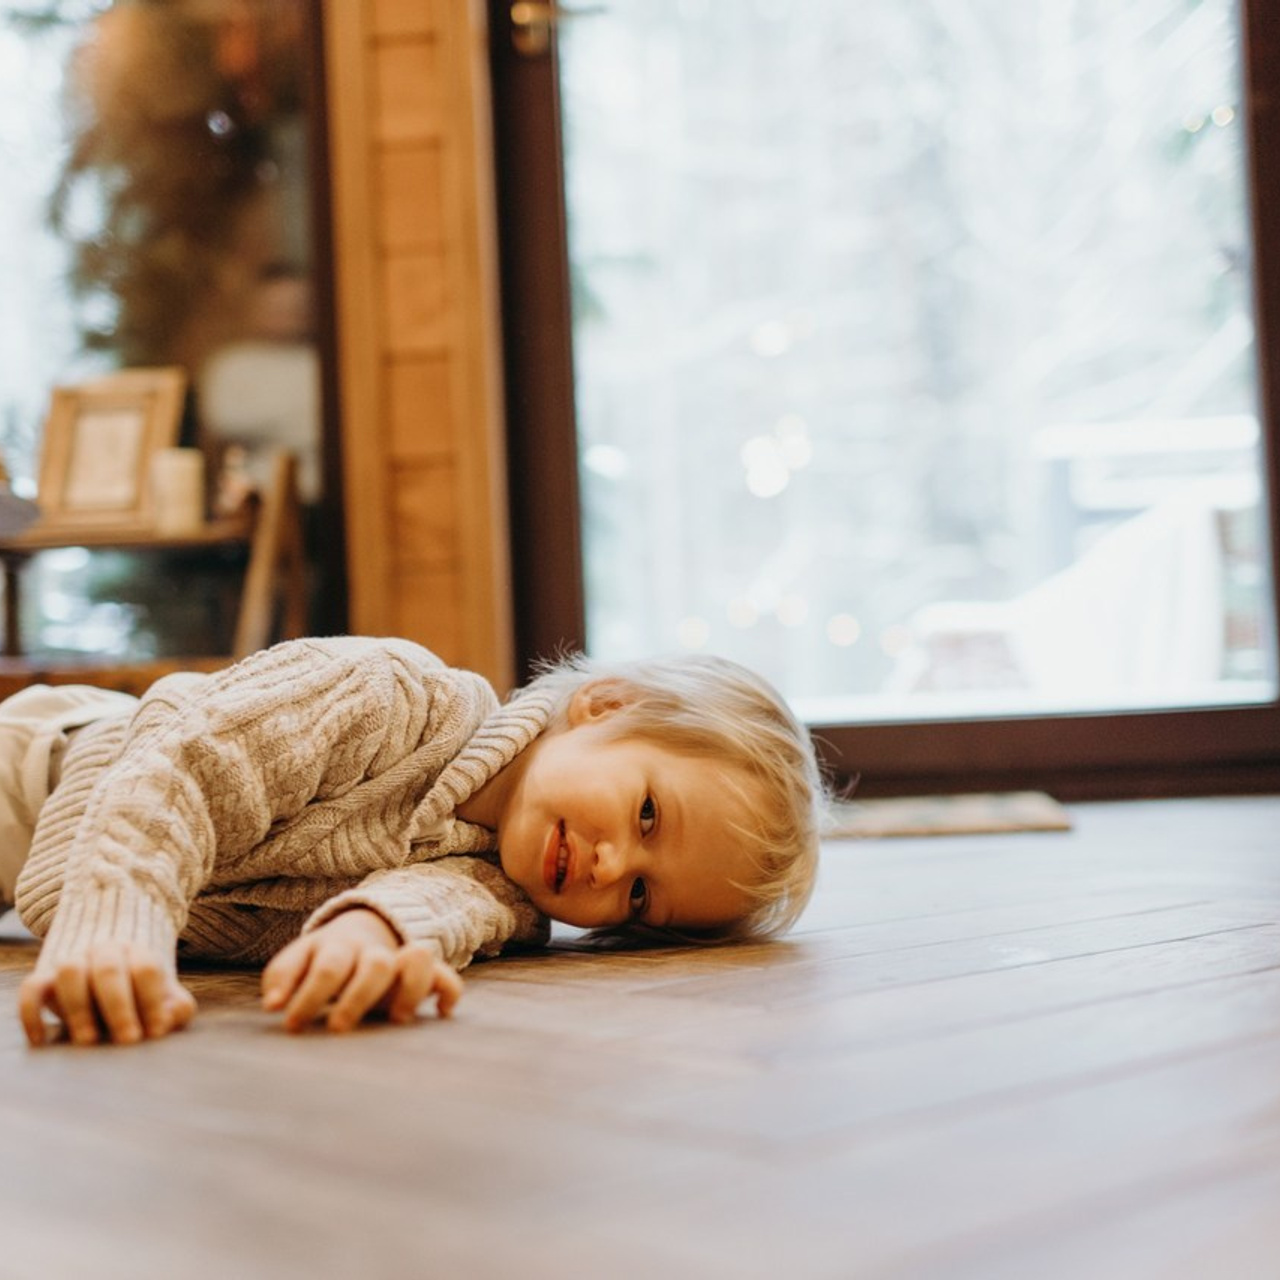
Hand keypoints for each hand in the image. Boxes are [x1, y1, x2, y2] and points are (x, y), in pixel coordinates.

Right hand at [19, 942, 196, 1047]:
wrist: (108, 960)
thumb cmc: (141, 990)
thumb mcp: (164, 996)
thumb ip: (175, 1008)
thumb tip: (167, 1022)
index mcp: (139, 952)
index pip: (146, 968)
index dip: (153, 1000)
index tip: (156, 1032)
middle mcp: (104, 951)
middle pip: (109, 969)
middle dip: (120, 1007)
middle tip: (128, 1041)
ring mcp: (73, 961)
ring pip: (70, 971)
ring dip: (78, 1007)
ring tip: (88, 1041)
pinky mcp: (44, 977)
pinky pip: (31, 988)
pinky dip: (32, 1012)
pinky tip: (41, 1039)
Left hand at [261, 909, 462, 1032]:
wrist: (360, 931)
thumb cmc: (322, 960)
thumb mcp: (298, 961)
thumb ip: (283, 979)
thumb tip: (272, 1005)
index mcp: (337, 948)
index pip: (327, 967)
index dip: (310, 996)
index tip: (292, 1025)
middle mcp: (372, 951)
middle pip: (375, 965)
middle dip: (359, 999)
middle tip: (338, 1029)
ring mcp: (400, 959)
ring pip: (418, 958)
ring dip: (410, 989)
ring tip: (396, 1020)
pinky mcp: (424, 973)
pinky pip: (446, 976)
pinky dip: (447, 993)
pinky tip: (440, 1013)